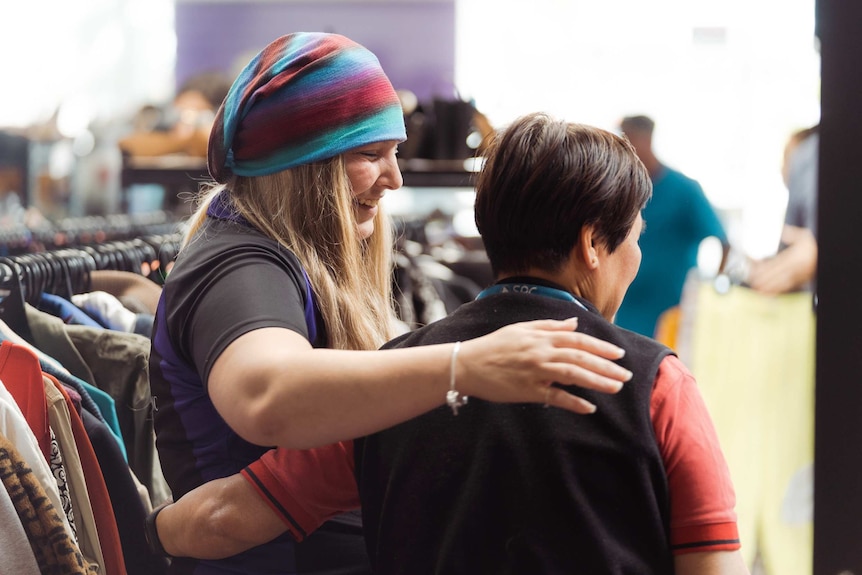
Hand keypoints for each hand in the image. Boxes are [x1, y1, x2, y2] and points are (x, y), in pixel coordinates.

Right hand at [456, 317, 631, 413]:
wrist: (467, 364)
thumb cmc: (494, 345)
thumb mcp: (521, 329)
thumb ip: (549, 326)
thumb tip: (574, 323)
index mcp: (542, 337)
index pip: (578, 340)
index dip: (601, 346)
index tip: (619, 353)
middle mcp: (542, 352)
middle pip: (581, 358)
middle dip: (607, 366)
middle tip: (626, 375)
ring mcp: (536, 372)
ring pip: (574, 375)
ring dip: (597, 381)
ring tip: (616, 388)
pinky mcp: (528, 390)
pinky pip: (555, 397)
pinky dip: (574, 403)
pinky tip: (589, 408)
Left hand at [748, 225, 816, 294]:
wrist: (825, 256)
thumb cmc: (814, 246)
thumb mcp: (804, 236)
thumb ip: (791, 234)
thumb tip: (782, 230)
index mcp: (796, 255)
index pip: (777, 262)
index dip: (765, 266)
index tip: (754, 268)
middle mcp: (797, 267)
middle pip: (777, 274)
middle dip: (764, 278)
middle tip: (751, 280)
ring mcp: (799, 275)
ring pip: (782, 282)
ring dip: (769, 286)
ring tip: (757, 289)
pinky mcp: (801, 281)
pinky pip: (788, 287)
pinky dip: (778, 291)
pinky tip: (769, 293)